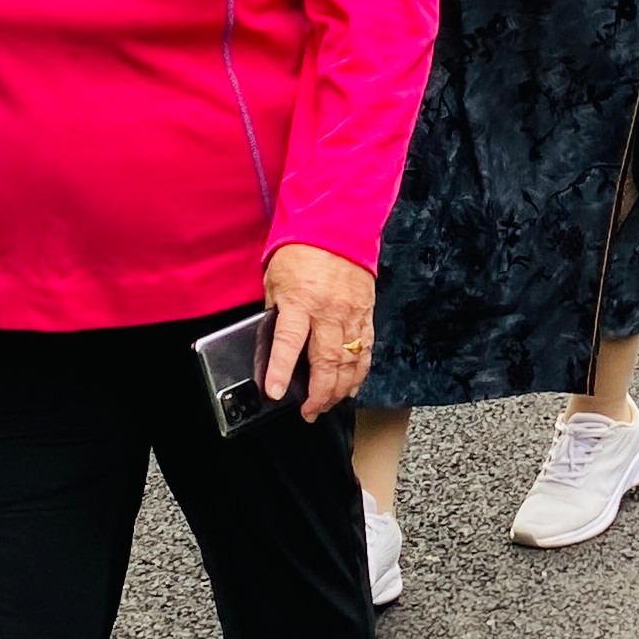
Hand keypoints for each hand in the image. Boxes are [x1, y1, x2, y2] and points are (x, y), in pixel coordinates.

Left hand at [261, 242, 374, 419]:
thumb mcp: (275, 280)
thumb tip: (272, 344)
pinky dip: (359, 372)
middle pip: (327, 362)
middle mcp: (328, 311)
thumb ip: (276, 313)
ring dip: (339, 389)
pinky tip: (351, 387)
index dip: (282, 371)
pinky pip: (365, 350)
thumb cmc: (300, 252)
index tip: (276, 394)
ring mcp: (352, 314)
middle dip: (318, 394)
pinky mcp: (366, 314)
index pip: (289, 342)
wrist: (338, 226)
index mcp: (300, 301)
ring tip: (327, 405)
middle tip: (309, 412)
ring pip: (350, 362)